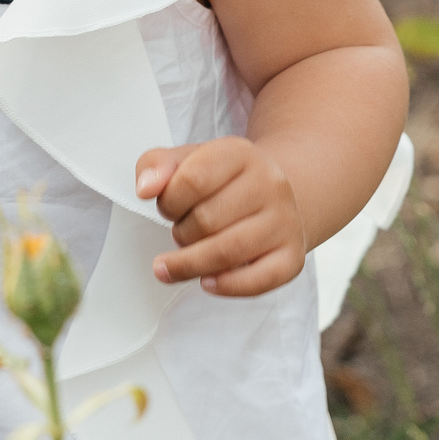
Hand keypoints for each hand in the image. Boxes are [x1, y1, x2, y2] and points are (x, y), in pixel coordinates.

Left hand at [135, 137, 306, 296]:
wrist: (273, 193)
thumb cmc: (224, 180)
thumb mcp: (188, 160)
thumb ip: (157, 166)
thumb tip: (145, 187)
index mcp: (240, 154)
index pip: (192, 180)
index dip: (168, 202)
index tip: (166, 207)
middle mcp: (269, 184)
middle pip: (206, 220)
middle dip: (181, 233)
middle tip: (181, 231)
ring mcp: (285, 221)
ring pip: (228, 252)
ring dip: (191, 264)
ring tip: (177, 263)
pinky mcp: (292, 256)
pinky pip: (257, 281)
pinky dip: (225, 286)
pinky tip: (207, 280)